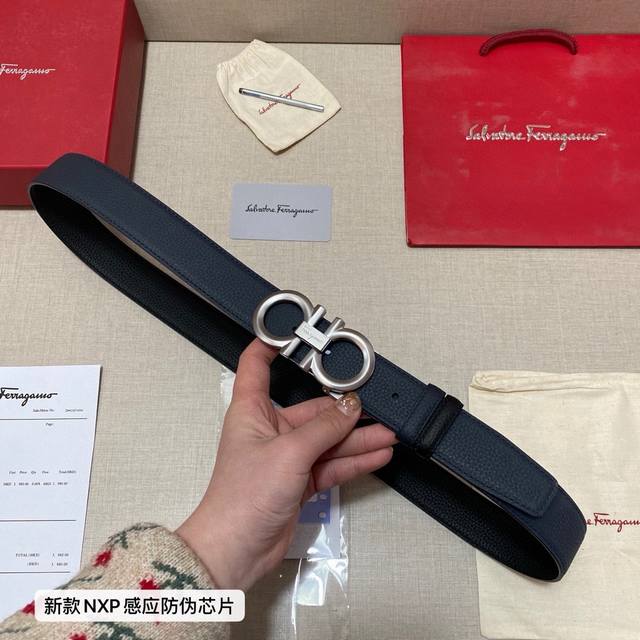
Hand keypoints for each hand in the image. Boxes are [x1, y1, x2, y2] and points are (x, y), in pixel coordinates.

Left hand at [176, 338, 395, 589]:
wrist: (237, 548)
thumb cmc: (242, 497)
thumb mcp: (288, 453)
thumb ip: (324, 429)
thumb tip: (350, 408)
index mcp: (252, 412)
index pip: (256, 368)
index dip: (270, 347)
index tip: (291, 334)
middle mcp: (269, 431)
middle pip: (312, 411)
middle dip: (345, 412)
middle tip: (374, 409)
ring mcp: (286, 457)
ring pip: (328, 440)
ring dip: (357, 439)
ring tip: (387, 435)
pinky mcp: (298, 482)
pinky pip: (332, 464)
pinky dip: (354, 460)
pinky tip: (376, 455)